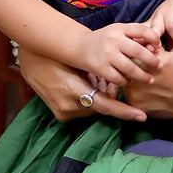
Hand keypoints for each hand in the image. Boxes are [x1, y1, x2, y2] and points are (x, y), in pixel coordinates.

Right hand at [17, 44, 147, 123]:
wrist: (31, 60)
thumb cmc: (58, 56)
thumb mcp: (80, 63)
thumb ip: (99, 76)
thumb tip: (117, 86)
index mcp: (73, 90)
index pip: (105, 105)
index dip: (124, 112)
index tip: (142, 116)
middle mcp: (68, 105)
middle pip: (101, 106)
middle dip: (109, 96)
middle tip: (111, 82)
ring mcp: (63, 112)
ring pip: (93, 108)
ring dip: (98, 97)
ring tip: (92, 80)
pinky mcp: (61, 114)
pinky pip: (83, 109)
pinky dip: (89, 99)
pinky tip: (85, 87)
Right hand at [85, 21, 161, 85]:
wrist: (80, 46)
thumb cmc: (105, 40)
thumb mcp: (118, 32)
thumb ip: (135, 37)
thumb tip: (155, 47)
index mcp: (119, 28)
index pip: (141, 30)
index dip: (153, 38)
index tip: (158, 46)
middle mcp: (113, 40)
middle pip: (138, 51)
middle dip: (152, 60)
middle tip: (159, 66)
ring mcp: (106, 54)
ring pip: (130, 68)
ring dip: (142, 75)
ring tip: (150, 80)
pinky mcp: (100, 68)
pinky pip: (118, 78)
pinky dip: (126, 81)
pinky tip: (129, 81)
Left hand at [123, 0, 172, 118]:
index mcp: (158, 61)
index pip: (140, 45)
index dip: (145, 45)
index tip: (153, 49)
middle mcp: (146, 77)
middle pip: (130, 58)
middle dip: (135, 57)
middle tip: (143, 59)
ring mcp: (139, 92)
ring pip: (125, 73)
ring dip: (129, 69)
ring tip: (139, 69)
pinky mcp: (136, 103)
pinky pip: (125, 89)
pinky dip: (129, 85)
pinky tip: (138, 83)